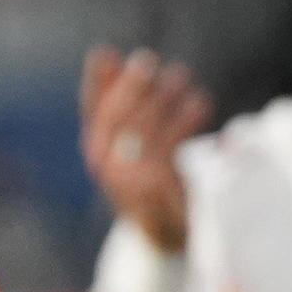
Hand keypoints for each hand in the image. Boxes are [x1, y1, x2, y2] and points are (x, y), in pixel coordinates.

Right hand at [80, 47, 210, 251]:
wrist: (166, 237)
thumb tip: (106, 56)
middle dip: (132, 86)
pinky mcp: (156, 187)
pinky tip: (200, 102)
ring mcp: (129, 179)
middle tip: (148, 61)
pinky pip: (168, 145)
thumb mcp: (132, 147)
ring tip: (181, 78)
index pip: (92, 112)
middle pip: (117, 118)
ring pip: (144, 128)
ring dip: (163, 98)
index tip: (104, 54)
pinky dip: (185, 119)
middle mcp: (107, 167)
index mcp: (98, 154)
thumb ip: (125, 108)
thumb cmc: (152, 183)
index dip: (97, 83)